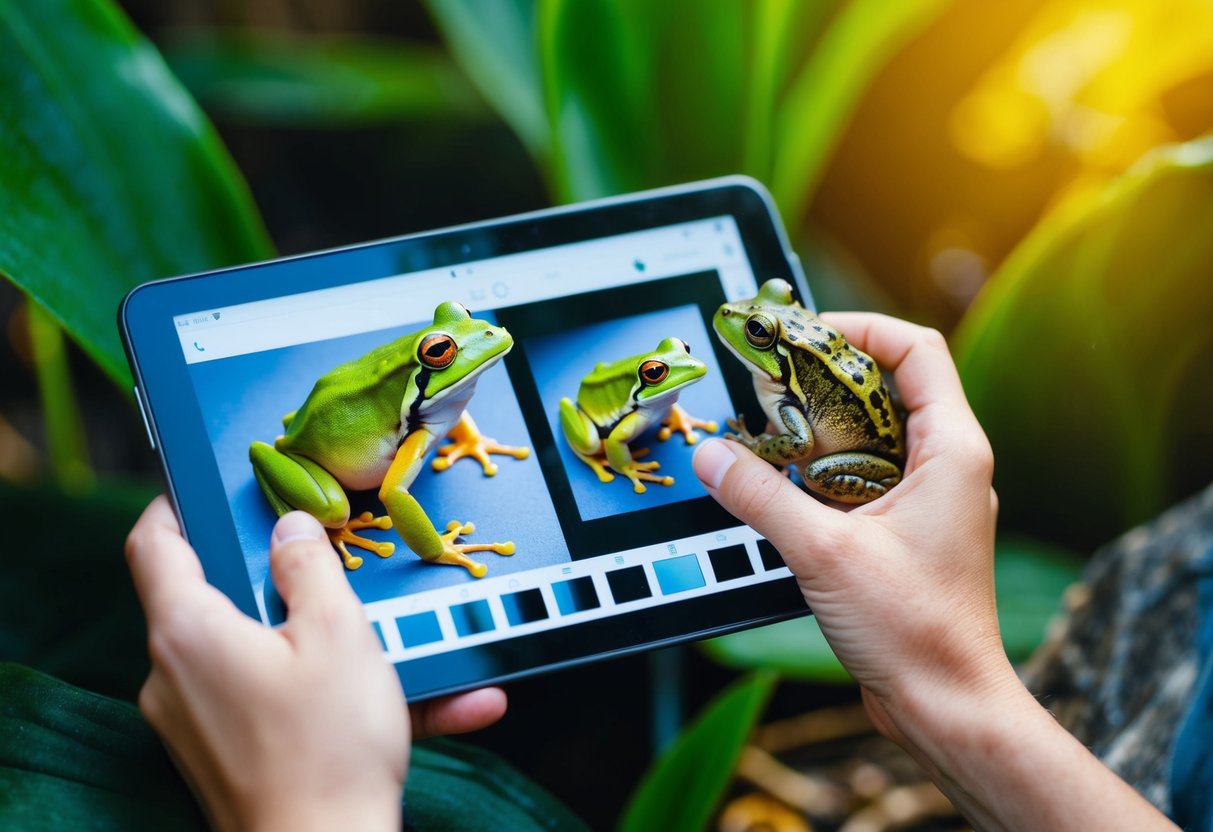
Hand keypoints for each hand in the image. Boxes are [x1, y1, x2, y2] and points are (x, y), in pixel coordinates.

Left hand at [125, 497, 506, 831]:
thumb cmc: (328, 750)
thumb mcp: (339, 634)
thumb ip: (311, 567)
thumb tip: (291, 529)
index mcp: (190, 631)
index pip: (155, 542)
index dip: (179, 503)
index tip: (212, 487)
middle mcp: (177, 674)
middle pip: (217, 597)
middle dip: (281, 577)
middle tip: (333, 561)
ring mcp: (198, 720)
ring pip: (261, 652)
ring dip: (330, 643)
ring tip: (412, 643)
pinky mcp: (228, 755)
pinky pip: (282, 701)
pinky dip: (338, 694)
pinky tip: (434, 702)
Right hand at [694, 314, 1005, 733]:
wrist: (946, 704)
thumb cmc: (913, 630)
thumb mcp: (823, 551)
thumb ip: (760, 497)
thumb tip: (711, 454)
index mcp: (952, 449)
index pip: (913, 349)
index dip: (855, 329)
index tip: (799, 336)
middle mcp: (950, 465)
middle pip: (887, 387)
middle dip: (823, 379)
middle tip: (768, 385)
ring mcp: (932, 498)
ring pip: (873, 434)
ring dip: (819, 429)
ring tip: (767, 435)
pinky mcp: (911, 530)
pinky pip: (865, 476)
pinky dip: (824, 471)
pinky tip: (784, 489)